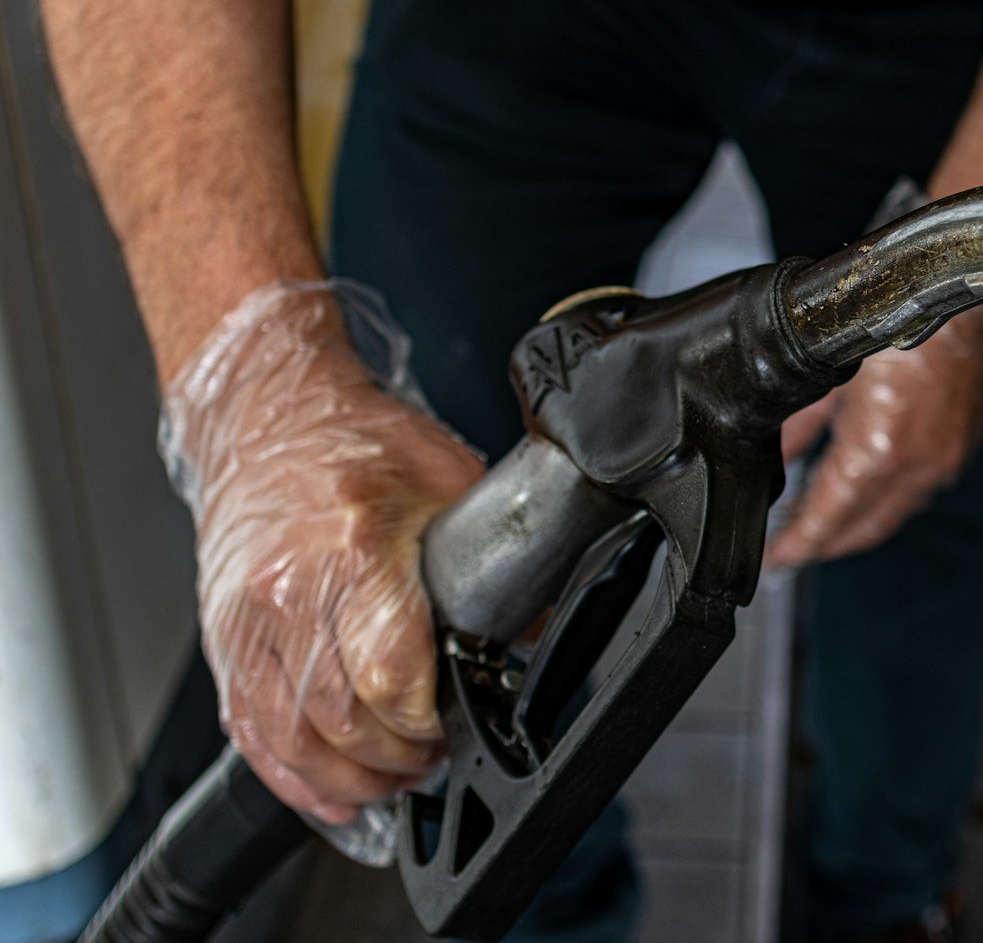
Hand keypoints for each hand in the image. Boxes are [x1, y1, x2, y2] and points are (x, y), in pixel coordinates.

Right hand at [164, 284, 483, 824]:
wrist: (266, 413)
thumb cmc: (357, 441)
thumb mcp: (451, 483)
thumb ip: (493, 559)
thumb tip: (536, 628)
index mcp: (354, 547)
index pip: (387, 673)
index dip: (426, 720)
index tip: (452, 724)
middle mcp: (290, 589)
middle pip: (340, 719)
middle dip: (397, 756)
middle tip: (433, 753)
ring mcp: (246, 618)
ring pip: (291, 739)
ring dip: (349, 779)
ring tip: (393, 777)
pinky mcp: (223, 637)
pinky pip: (249, 730)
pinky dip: (291, 775)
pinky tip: (332, 792)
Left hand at [767, 308, 982, 568]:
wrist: (955, 288)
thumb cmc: (890, 319)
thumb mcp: (827, 377)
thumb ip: (797, 427)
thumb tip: (775, 458)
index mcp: (877, 451)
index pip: (829, 520)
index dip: (799, 546)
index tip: (777, 560)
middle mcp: (916, 467)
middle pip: (864, 529)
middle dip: (826, 544)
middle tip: (793, 547)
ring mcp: (944, 460)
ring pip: (894, 512)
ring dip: (857, 522)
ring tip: (822, 521)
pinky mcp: (960, 446)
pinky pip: (920, 488)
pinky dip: (888, 497)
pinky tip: (866, 487)